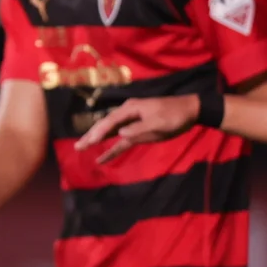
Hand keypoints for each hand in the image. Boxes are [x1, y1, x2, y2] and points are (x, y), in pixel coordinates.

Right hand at [81, 94, 199, 162]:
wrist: (189, 111)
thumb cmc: (174, 115)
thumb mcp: (159, 122)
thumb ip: (139, 128)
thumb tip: (120, 133)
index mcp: (131, 108)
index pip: (111, 121)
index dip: (99, 131)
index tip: (90, 142)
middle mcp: (128, 113)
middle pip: (106, 125)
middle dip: (91, 136)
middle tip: (77, 146)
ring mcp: (131, 122)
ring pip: (110, 132)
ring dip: (97, 140)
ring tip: (81, 148)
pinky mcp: (137, 131)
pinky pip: (121, 141)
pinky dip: (111, 149)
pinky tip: (102, 158)